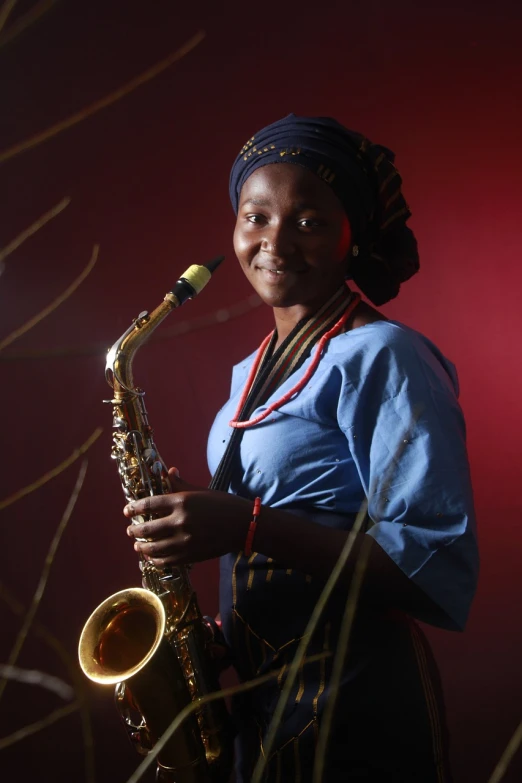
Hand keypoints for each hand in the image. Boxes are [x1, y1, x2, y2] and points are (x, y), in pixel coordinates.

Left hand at [124, 468, 251, 566]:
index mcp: (182, 501)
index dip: (134, 508)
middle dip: (134, 530)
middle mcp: (180, 521)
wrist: (242, 526)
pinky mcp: (190, 556)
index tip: (127, 511)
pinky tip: (151, 557)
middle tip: (130, 530)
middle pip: (147, 528)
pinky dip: (155, 560)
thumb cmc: (223, 504)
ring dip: (141, 547)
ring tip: (137, 545)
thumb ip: (180, 485)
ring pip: (153, 547)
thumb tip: (167, 471)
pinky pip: (166, 561)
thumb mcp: (201, 491)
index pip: (149, 504)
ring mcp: (184, 541)